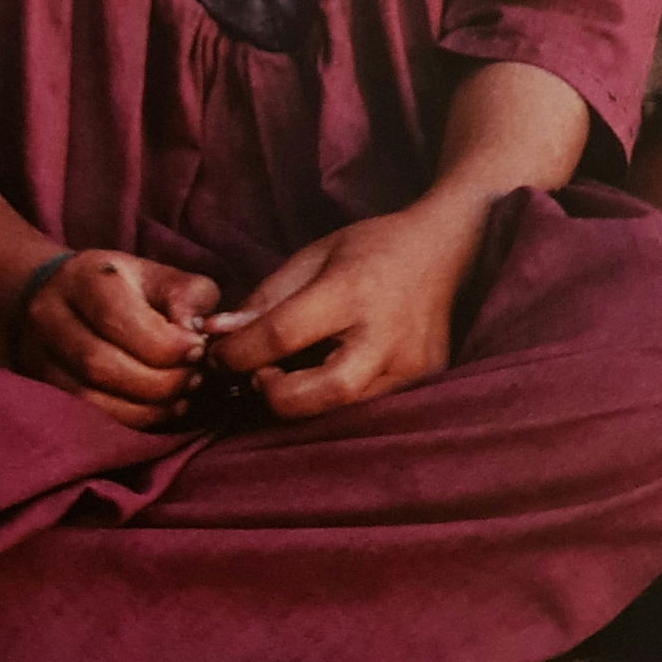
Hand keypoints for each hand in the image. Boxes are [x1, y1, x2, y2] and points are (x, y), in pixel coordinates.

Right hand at [12, 250, 219, 429]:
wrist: (55, 293)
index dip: (163, 343)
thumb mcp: (154, 274)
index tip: (197, 349)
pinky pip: (91, 417)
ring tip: (182, 395)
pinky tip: (161, 409)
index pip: (116, 317)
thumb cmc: (117, 285)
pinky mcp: (46, 389)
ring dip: (148, 406)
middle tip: (194, 377)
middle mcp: (50, 318)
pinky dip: (133, 420)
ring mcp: (41, 357)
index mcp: (83, 278)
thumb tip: (197, 332)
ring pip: (92, 398)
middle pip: (101, 364)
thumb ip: (185, 295)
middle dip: (159, 380)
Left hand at [206, 208, 476, 420]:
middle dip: (274, 394)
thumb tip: (217, 334)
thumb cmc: (372, 248)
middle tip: (257, 375)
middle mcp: (386, 335)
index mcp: (353, 291)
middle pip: (322, 392)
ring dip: (303, 403)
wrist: (444, 250)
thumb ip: (265, 298)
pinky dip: (335, 403)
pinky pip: (367, 409)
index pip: (284, 334)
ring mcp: (411, 366)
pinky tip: (324, 379)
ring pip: (344, 412)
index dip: (240, 352)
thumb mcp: (313, 255)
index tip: (217, 354)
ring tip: (287, 377)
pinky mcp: (424, 383)